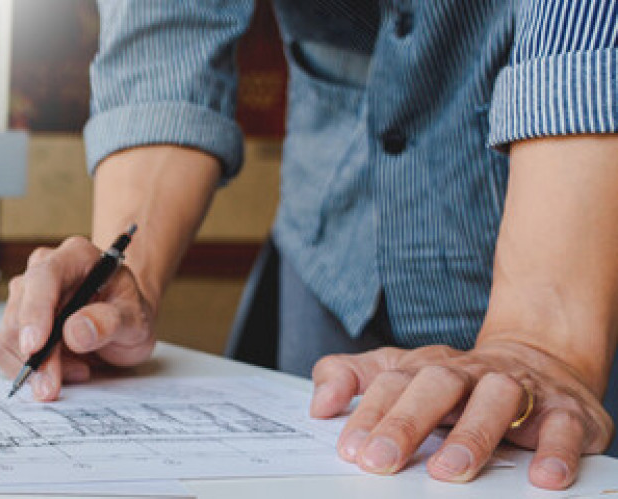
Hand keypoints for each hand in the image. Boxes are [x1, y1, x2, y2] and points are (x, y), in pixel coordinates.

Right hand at [0, 236, 157, 400]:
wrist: (121, 319)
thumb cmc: (127, 311)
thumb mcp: (135, 318)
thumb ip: (110, 322)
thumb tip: (74, 332)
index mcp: (74, 257)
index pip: (43, 278)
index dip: (35, 312)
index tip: (34, 347)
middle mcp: (42, 270)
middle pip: (19, 313)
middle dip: (36, 357)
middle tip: (55, 386)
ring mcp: (25, 295)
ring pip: (7, 336)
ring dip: (36, 365)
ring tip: (77, 369)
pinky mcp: (14, 321)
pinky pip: (4, 350)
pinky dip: (29, 370)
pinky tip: (61, 368)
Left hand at [311, 341, 613, 489]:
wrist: (542, 359)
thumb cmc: (459, 381)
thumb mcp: (401, 372)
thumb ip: (352, 379)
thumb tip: (318, 405)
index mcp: (427, 366)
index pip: (391, 382)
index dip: (369, 414)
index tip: (350, 449)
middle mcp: (471, 372)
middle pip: (435, 384)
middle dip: (405, 422)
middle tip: (380, 461)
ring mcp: (520, 387)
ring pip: (498, 398)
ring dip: (473, 434)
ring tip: (449, 470)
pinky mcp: (566, 411)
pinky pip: (563, 427)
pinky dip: (554, 450)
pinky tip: (541, 476)